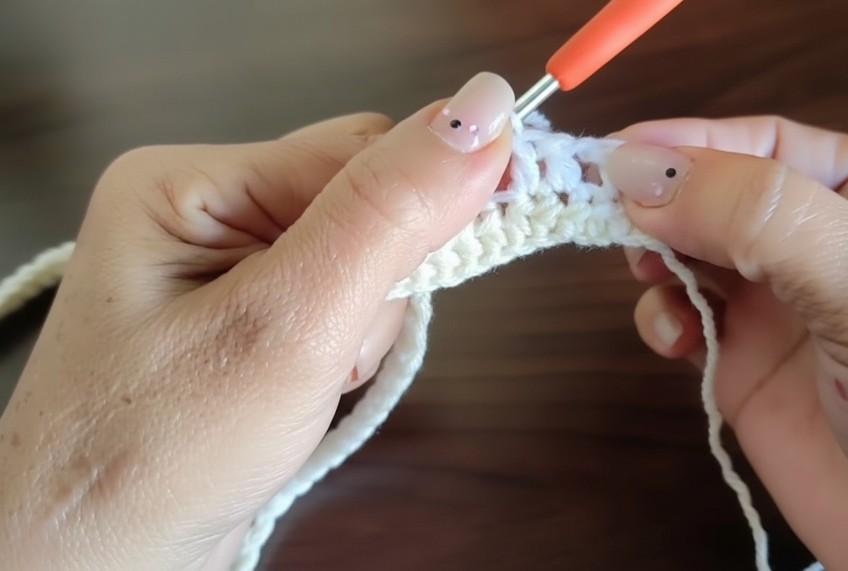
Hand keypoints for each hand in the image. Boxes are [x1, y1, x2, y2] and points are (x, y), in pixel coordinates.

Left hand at [0, 72, 514, 570]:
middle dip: (379, 281)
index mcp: (190, 182)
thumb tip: (486, 107)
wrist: (96, 566)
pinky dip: (348, 346)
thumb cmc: (159, 454)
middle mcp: (203, 211)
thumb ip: (388, 214)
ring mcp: (225, 268)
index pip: (355, 147)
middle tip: (336, 348)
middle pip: (362, 202)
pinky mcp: (248, 318)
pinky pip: (339, 302)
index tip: (475, 241)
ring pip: (362, 258)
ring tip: (311, 380)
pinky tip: (308, 387)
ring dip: (364, 323)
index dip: (425, 194)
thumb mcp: (290, 324)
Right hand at [607, 117, 847, 570]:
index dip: (691, 144)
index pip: (772, 144)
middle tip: (611, 214)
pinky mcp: (746, 363)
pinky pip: (682, 316)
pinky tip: (672, 336)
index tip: (616, 154)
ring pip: (690, 250)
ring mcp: (784, 305)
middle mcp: (830, 242)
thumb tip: (638, 171)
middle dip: (664, 199)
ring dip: (654, 254)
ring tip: (649, 272)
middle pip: (720, 191)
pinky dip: (659, 316)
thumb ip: (765, 217)